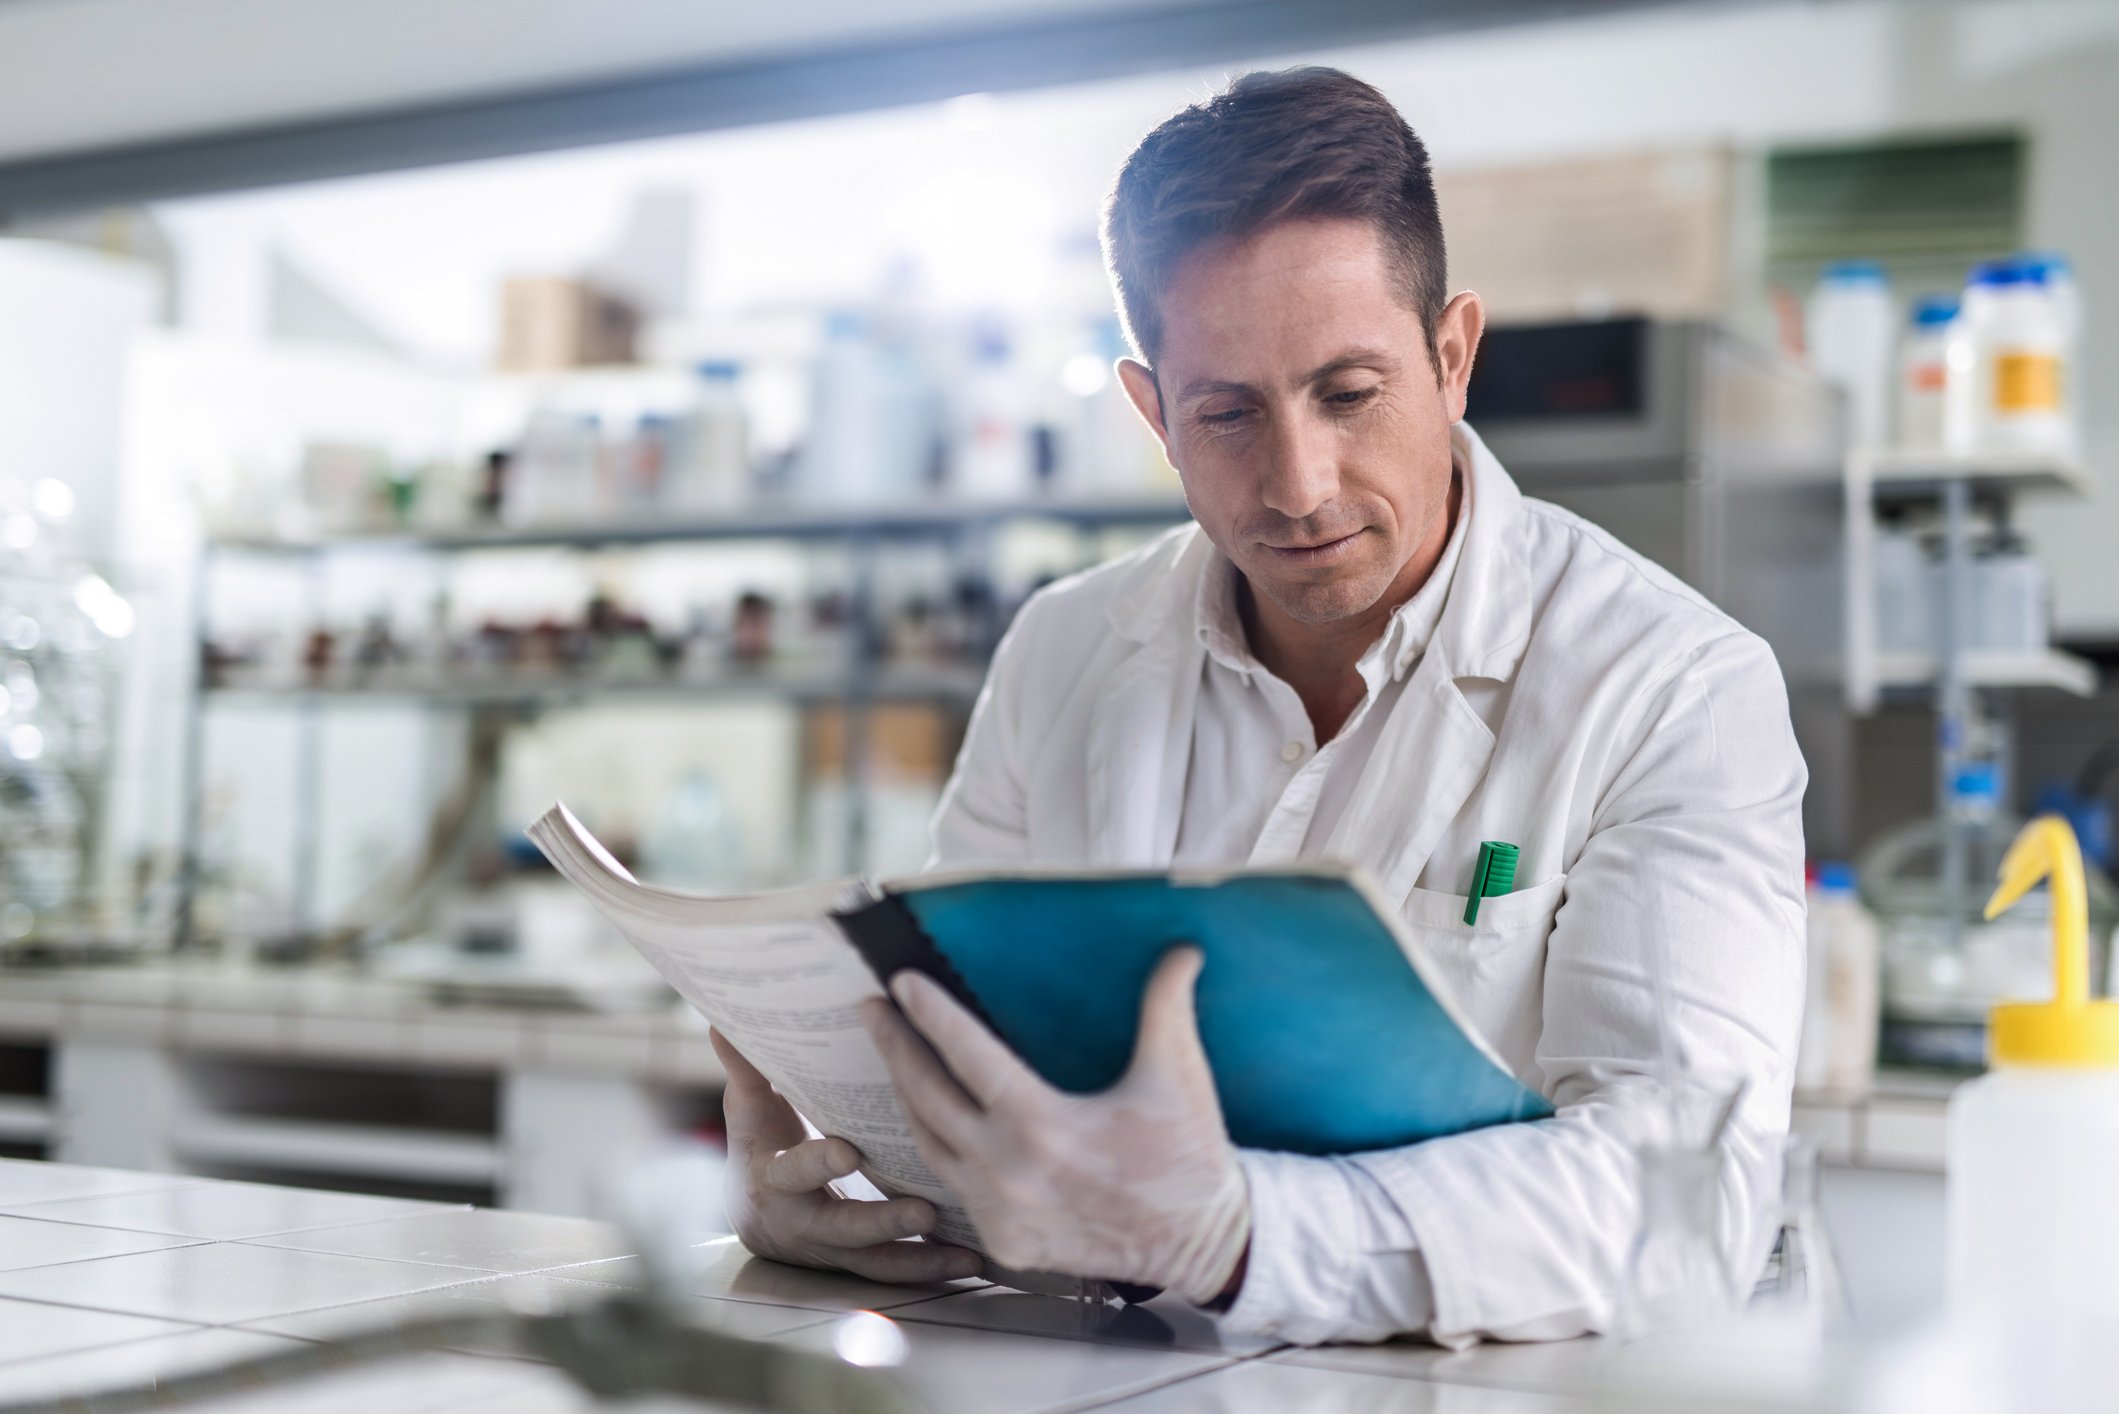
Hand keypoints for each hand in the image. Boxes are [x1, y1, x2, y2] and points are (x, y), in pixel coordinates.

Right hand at [711, 1029, 981, 1282]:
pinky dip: (934, 1268)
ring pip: (876, 1262)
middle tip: (925, 1212)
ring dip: (922, 1260)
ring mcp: (833, 1250)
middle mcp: (802, 1224)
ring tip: (966, 1253)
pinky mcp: (859, 1262)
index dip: (818, 1164)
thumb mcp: (748, 1109)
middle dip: (884, 1222)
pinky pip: (897, 1272)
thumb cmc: (759, 1146)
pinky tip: (973, 1261)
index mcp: (773, 1181)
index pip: (794, 1172)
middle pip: (843, 1229)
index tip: (849, 1151)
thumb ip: (745, 1068)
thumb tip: (722, 1021)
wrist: (756, 1215)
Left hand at [860, 947, 1249, 1303]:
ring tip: (894, 1055)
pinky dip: (937, 1148)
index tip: (901, 982)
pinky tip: (929, 1121)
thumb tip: (1183, 949)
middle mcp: (1009, 1172)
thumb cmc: (1187, 1155)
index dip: (932, 1015)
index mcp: (1044, 1126)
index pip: (969, 1056)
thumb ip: (1167, 1007)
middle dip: (894, 1046)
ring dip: (906, 1096)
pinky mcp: (1004, 1242)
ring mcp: (1000, 1213)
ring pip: (930, 1144)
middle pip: (928, 1097)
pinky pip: (952, 1186)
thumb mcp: (1177, 1076)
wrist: (1202, 1243)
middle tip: (871, 1007)